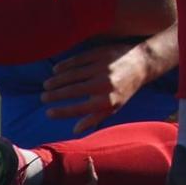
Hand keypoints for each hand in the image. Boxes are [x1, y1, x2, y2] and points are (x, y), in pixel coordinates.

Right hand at [41, 41, 155, 132]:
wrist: (142, 63)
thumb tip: (75, 131)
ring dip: (57, 80)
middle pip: (72, 91)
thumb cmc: (125, 89)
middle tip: (43, 97)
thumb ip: (95, 118)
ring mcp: (103, 67)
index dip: (62, 112)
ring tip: (46, 85)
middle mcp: (104, 84)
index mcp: (107, 100)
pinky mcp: (102, 53)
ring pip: (73, 75)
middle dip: (54, 95)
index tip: (48, 112)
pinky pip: (79, 60)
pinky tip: (56, 69)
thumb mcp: (114, 107)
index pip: (79, 109)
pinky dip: (66, 65)